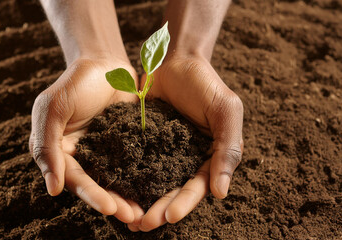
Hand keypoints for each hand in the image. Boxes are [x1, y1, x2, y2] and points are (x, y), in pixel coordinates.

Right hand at [29, 58, 143, 223]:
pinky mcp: (126, 146)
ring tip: (146, 214)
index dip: (91, 195)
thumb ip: (47, 145)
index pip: (74, 179)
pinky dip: (143, 179)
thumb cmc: (73, 82)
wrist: (104, 63)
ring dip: (129, 197)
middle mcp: (82, 158)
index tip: (110, 208)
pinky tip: (158, 190)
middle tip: (133, 217)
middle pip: (97, 186)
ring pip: (116, 181)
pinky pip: (134, 165)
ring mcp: (105, 153)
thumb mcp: (53, 108)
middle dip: (113, 203)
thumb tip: (52, 189)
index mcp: (60, 153)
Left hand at [132, 54, 243, 231]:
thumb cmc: (206, 83)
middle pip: (172, 191)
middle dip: (159, 209)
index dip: (184, 203)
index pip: (197, 186)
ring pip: (152, 183)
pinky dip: (126, 178)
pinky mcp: (143, 142)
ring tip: (126, 218)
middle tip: (142, 225)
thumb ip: (228, 148)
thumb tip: (221, 192)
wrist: (175, 59)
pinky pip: (134, 163)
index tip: (169, 216)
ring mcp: (163, 152)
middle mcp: (186, 159)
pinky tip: (113, 191)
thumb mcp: (226, 111)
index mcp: (209, 156)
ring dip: (141, 201)